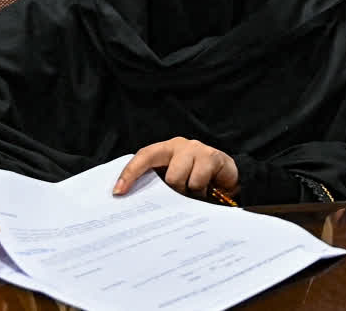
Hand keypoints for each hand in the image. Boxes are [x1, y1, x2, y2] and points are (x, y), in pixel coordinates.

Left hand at [114, 137, 238, 197]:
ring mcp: (196, 149)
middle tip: (179, 197)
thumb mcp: (174, 182)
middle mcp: (179, 146)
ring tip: (194, 193)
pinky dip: (201, 191)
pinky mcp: (213, 156)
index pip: (144, 156)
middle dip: (172, 191)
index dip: (130, 173)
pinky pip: (199, 180)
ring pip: (180, 178)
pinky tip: (206, 190)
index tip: (118, 192)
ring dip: (187, 192)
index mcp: (164, 150)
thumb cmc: (194, 182)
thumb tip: (133, 200)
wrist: (227, 182)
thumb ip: (158, 185)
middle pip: (167, 174)